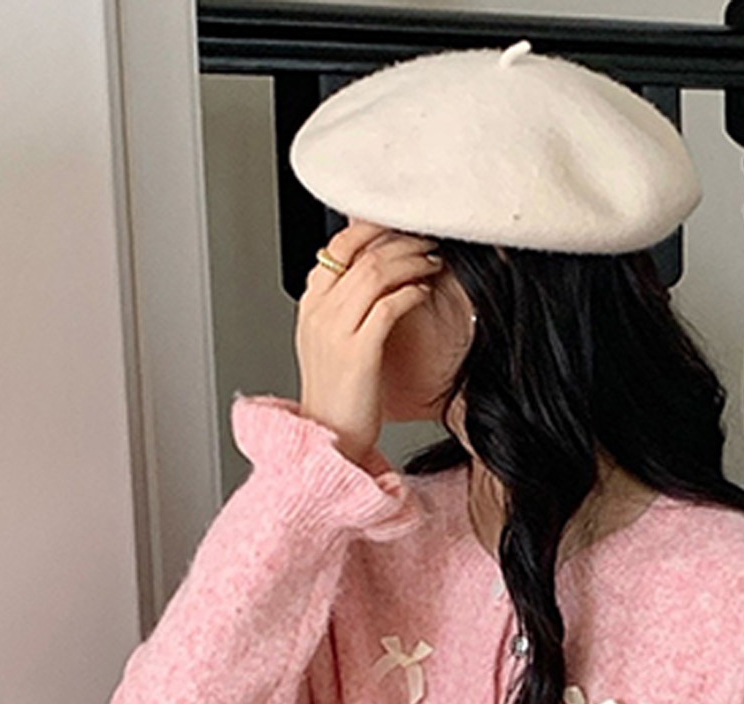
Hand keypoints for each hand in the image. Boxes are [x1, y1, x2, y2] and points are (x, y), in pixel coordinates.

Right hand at [296, 220, 444, 469]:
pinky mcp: (358, 351)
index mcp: (310, 305)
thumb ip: (341, 307)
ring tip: (433, 260)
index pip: (337, 245)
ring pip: (375, 272)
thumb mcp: (329, 342)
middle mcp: (319, 311)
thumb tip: (367, 278)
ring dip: (411, 260)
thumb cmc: (338, 396)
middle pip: (361, 252)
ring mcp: (336, 330)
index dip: (373, 229)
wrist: (328, 436)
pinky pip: (388, 306)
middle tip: (427, 238)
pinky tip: (424, 291)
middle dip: (400, 240)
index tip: (401, 226)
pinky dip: (410, 292)